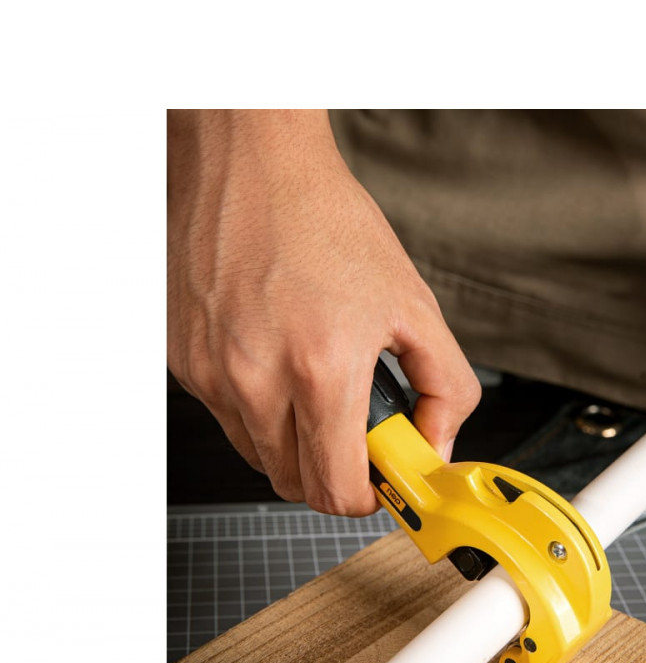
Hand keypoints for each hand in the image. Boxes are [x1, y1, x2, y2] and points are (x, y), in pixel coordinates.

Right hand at [167, 110, 480, 515]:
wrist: (254, 163)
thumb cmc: (328, 223)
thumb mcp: (414, 302)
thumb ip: (443, 385)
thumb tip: (436, 444)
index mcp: (320, 369)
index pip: (335, 490)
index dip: (365, 498)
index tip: (380, 482)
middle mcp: (254, 379)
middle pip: (295, 485)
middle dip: (334, 472)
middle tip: (357, 430)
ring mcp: (211, 373)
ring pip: (260, 456)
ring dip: (296, 442)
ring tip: (318, 382)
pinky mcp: (186, 361)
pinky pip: (229, 417)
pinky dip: (260, 409)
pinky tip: (278, 357)